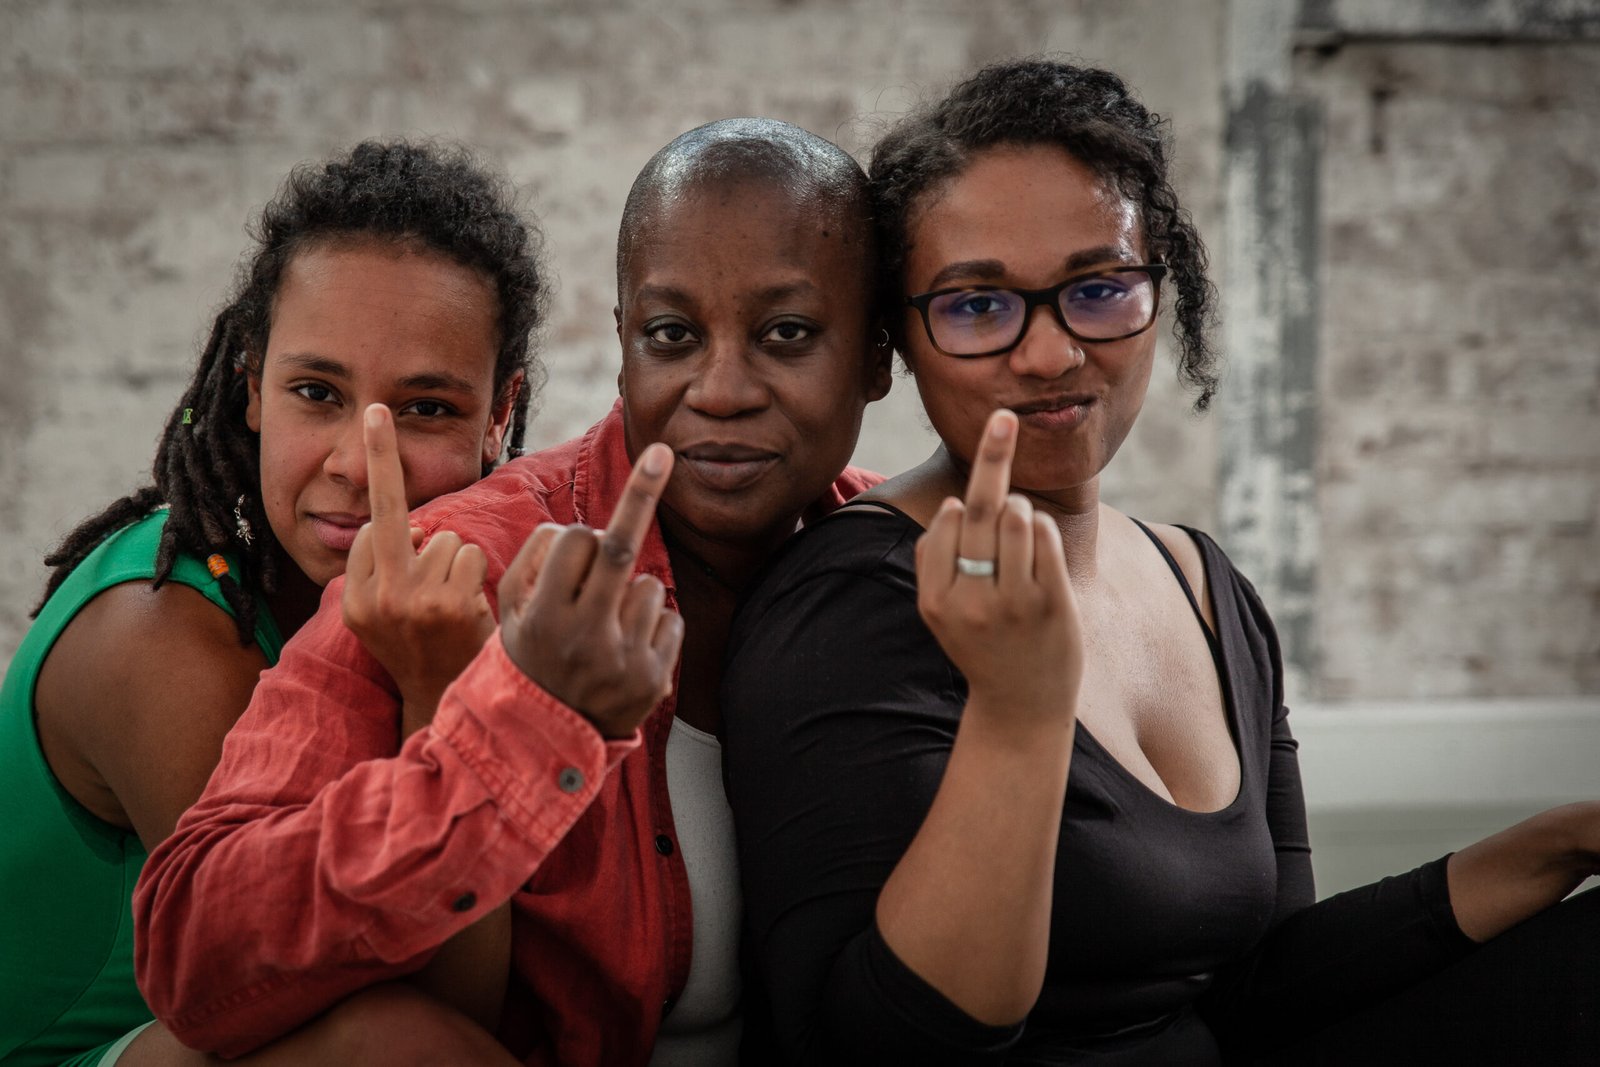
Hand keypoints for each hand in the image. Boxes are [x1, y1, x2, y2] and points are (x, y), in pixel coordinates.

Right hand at [343, 404, 495, 736]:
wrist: (449, 704)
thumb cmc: (426, 652)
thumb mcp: (388, 619)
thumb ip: (389, 573)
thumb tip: (414, 529)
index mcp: (355, 603)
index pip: (367, 529)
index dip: (387, 503)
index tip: (376, 419)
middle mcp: (376, 600)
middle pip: (388, 514)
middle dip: (386, 468)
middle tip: (378, 411)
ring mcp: (412, 603)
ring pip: (443, 539)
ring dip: (456, 562)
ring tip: (455, 604)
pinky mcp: (448, 605)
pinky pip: (467, 554)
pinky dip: (475, 573)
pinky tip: (472, 607)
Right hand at [497, 443, 683, 738]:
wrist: (546, 737)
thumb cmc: (528, 655)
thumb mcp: (510, 610)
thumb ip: (535, 560)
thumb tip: (580, 527)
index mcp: (544, 616)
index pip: (575, 542)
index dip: (578, 540)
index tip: (589, 525)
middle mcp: (585, 638)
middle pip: (619, 549)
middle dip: (642, 494)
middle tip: (663, 452)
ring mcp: (624, 660)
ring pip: (647, 585)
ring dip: (631, 591)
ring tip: (604, 628)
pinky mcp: (656, 678)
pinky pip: (670, 617)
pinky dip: (653, 622)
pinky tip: (626, 648)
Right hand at [915, 409, 1081, 735]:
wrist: (1020, 708)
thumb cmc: (981, 649)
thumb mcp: (941, 616)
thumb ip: (935, 565)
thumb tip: (952, 507)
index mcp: (935, 601)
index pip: (945, 525)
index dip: (958, 510)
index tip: (962, 506)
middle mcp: (971, 601)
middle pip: (979, 508)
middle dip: (992, 456)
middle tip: (1003, 415)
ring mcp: (1013, 602)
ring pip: (1017, 516)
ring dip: (1021, 512)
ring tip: (1019, 541)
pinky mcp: (1051, 602)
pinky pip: (1046, 537)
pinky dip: (1042, 531)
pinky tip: (1039, 553)